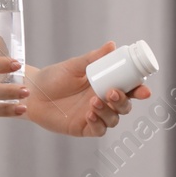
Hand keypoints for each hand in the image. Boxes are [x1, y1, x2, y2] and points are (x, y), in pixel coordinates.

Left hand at [24, 41, 152, 137]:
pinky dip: (98, 123)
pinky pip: (98, 130)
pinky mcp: (83, 128)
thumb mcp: (74, 66)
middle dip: (123, 101)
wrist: (32, 92)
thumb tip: (112, 45)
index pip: (128, 90)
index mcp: (105, 85)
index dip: (139, 91)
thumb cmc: (53, 77)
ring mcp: (94, 115)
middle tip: (112, 92)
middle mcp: (102, 101)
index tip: (144, 89)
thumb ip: (93, 58)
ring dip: (108, 111)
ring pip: (113, 119)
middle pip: (124, 107)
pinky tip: (89, 114)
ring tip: (94, 101)